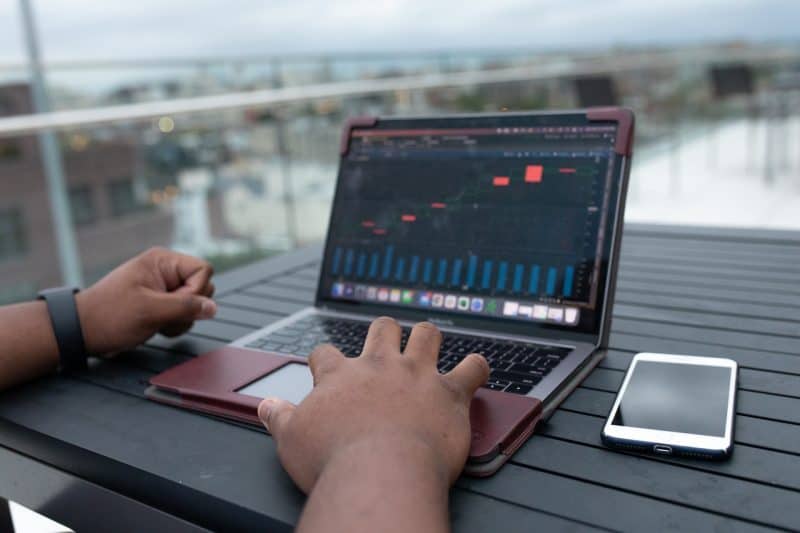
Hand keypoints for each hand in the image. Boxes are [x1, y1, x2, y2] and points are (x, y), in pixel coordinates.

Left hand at [75, 247, 216, 354]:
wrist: (82, 331)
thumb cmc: (109, 316)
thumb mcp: (149, 311)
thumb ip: (185, 307)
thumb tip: (213, 308)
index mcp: (163, 261)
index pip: (203, 270)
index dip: (197, 291)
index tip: (174, 305)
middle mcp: (166, 270)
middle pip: (203, 287)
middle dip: (189, 308)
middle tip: (164, 315)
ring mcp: (164, 287)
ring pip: (195, 303)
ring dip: (181, 319)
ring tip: (157, 323)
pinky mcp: (162, 303)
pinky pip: (184, 313)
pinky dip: (175, 324)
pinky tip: (156, 326)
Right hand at [257, 317, 489, 493]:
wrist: (380, 473)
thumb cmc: (334, 460)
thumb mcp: (291, 440)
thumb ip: (278, 417)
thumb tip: (264, 405)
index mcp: (341, 375)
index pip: (326, 353)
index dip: (324, 360)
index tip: (326, 370)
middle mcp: (380, 365)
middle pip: (382, 329)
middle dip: (383, 333)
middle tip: (385, 345)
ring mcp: (418, 375)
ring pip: (427, 334)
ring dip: (428, 338)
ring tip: (428, 344)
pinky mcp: (450, 393)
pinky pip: (473, 368)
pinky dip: (477, 368)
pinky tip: (475, 372)